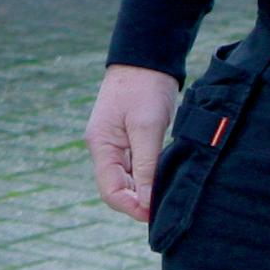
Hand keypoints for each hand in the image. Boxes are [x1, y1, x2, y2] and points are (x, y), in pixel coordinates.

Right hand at [85, 64, 180, 223]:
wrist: (146, 57)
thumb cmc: (145, 87)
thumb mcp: (147, 127)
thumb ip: (145, 166)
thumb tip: (146, 201)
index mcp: (101, 145)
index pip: (111, 191)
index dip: (133, 207)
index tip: (157, 213)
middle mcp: (104, 147)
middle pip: (117, 189)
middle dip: (139, 201)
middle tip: (167, 206)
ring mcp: (114, 143)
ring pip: (127, 179)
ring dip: (144, 189)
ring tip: (168, 193)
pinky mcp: (127, 138)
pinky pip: (134, 167)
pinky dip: (147, 176)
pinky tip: (164, 177)